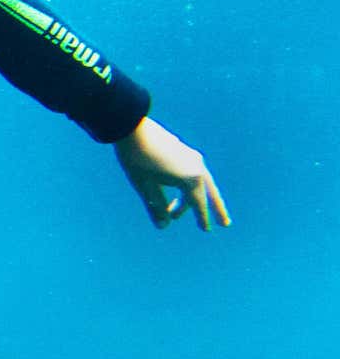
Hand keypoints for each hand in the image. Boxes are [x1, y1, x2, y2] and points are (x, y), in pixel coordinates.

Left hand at [112, 117, 230, 231]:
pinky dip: (190, 186)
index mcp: (190, 179)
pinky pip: (193, 173)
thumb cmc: (136, 159)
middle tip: (225, 224)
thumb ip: (156, 206)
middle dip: (215, 209)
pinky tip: (183, 193)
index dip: (201, 218)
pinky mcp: (185, 151)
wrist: (131, 128)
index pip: (197, 204)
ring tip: (193, 211)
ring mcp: (192, 157)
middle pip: (208, 193)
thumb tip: (164, 226)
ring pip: (201, 182)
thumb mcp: (144, 186)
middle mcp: (197, 167)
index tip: (206, 230)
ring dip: (197, 197)